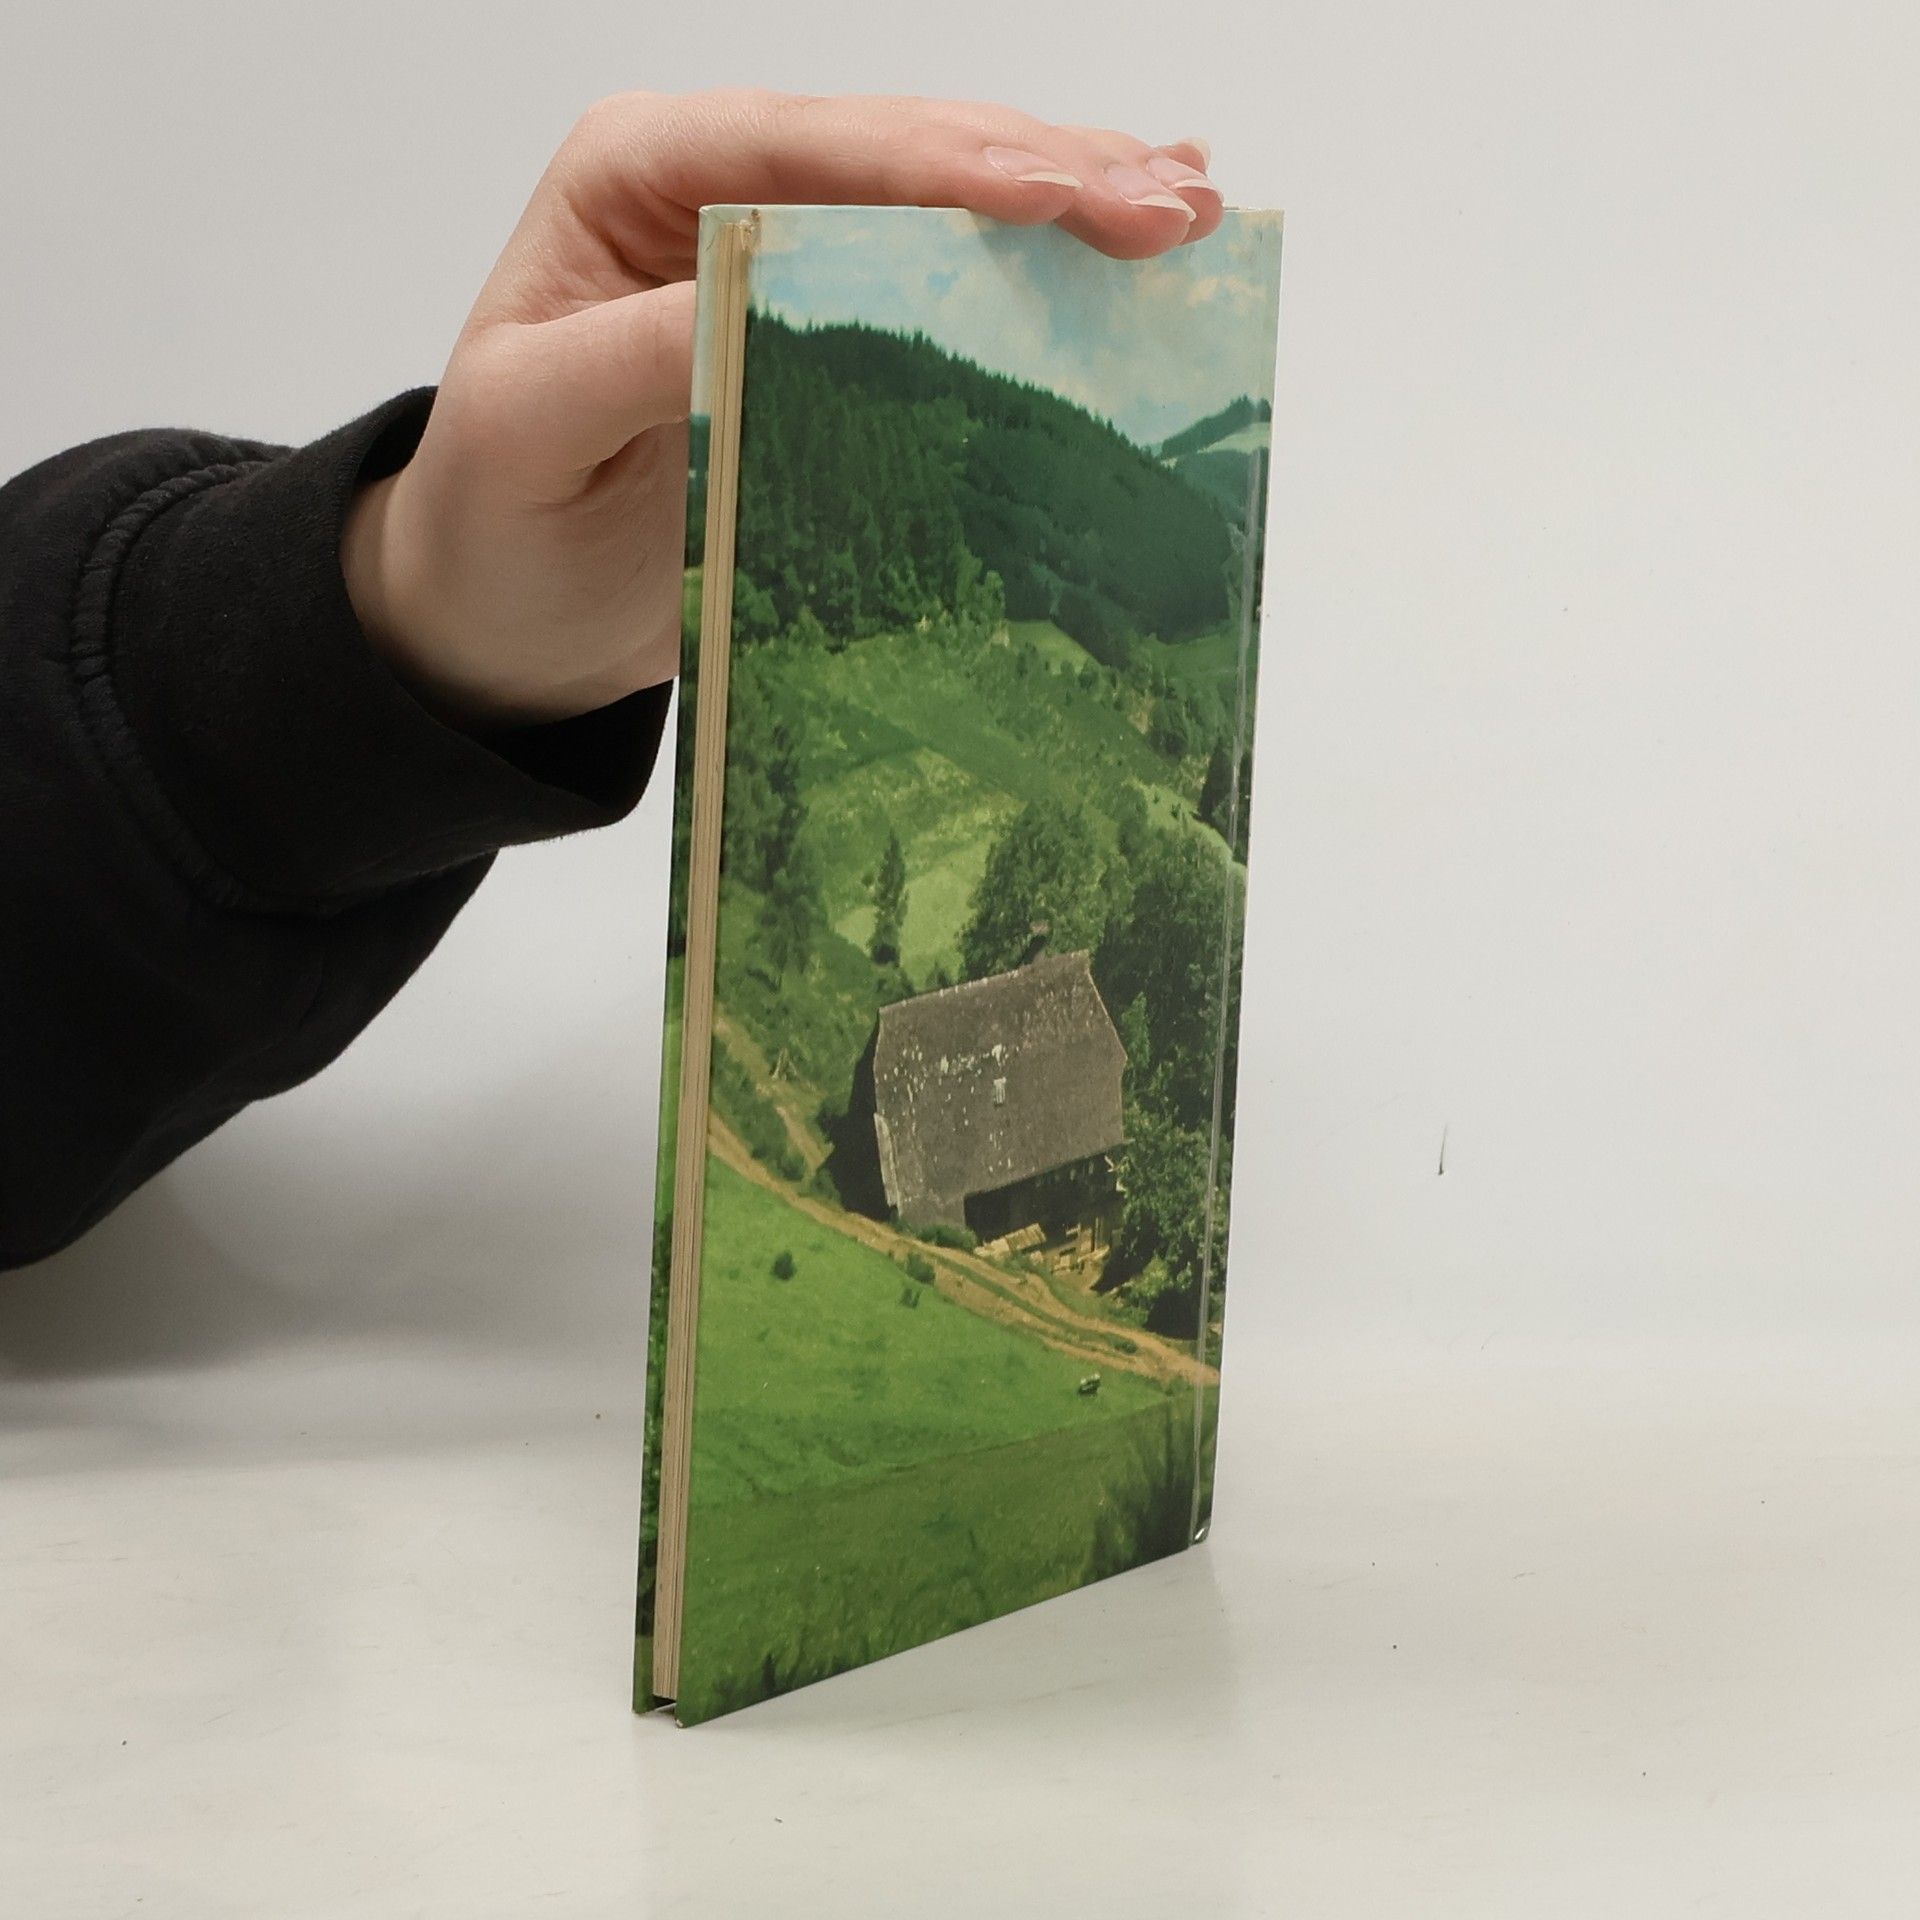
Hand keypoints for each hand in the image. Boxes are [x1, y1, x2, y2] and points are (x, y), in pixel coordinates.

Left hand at [342, 90, 1222, 730]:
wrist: (502, 611)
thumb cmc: (496, 519)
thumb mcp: (536, 428)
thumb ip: (644, 349)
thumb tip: (768, 300)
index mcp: (641, 177)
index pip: (808, 150)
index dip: (941, 166)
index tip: (1059, 190)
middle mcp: (726, 194)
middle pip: (903, 157)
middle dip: (1046, 175)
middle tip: (1173, 206)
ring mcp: (791, 261)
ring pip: (950, 207)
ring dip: (1073, 206)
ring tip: (1190, 207)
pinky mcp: (835, 340)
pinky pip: (950, 287)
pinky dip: (1044, 270)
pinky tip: (1126, 237)